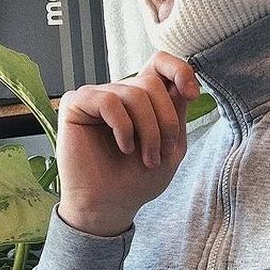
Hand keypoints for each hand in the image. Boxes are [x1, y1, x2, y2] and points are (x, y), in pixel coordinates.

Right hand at [55, 50, 199, 235]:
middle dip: (165, 122)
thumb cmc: (137, 180)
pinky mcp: (77, 103)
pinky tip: (124, 148)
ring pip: (135, 93)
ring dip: (148, 132)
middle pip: (152, 83)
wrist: (110, 205)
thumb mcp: (171, 148)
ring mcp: (98, 96)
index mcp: (144, 100)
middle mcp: (121, 93)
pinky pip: (109, 101)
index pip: (160, 64)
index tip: (192, 94)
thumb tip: (183, 84)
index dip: (179, 70)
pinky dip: (123, 128)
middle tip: (161, 154)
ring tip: (145, 159)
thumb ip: (177, 115)